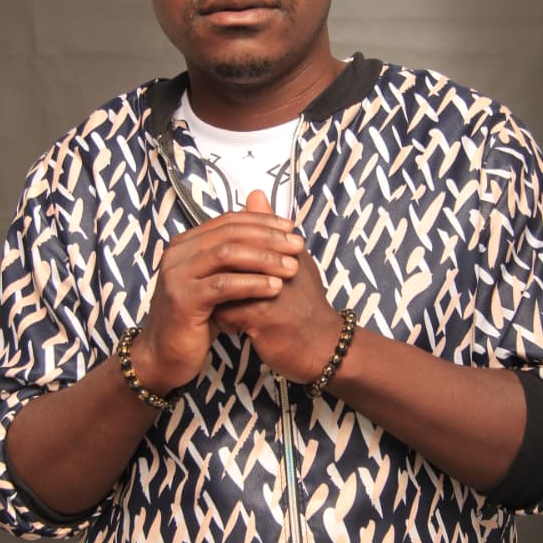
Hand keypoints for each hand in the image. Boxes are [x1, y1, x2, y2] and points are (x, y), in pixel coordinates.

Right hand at [130, 193, 304, 391]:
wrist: (165, 355)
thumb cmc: (197, 318)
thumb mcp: (219, 280)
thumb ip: (238, 253)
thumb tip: (263, 216)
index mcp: (186, 243)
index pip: (228, 221)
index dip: (262, 221)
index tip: (291, 229)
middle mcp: (177, 253)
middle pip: (229, 234)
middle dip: (268, 238)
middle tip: (297, 246)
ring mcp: (177, 275)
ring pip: (226, 255)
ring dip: (264, 259)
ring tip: (292, 268)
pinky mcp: (182, 300)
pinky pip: (223, 285)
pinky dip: (252, 284)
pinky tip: (274, 287)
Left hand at [212, 191, 343, 383]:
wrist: (323, 347)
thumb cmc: (306, 306)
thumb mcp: (293, 262)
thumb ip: (269, 230)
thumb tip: (254, 195)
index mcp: (284, 249)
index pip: (240, 238)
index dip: (228, 258)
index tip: (230, 273)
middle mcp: (277, 264)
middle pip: (227, 262)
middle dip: (219, 278)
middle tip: (221, 291)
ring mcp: (269, 289)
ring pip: (221, 287)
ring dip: (220, 301)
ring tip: (231, 311)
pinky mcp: (261, 316)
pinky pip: (223, 313)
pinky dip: (224, 322)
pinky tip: (236, 328)